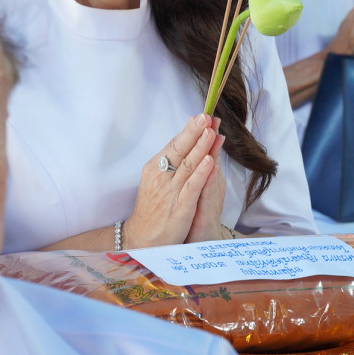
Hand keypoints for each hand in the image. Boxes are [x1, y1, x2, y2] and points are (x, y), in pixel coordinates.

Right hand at [122, 115, 223, 248]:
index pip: (173, 145)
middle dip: (194, 132)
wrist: (142, 238)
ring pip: (188, 165)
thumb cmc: (152, 209)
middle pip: (180, 150)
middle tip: (206, 116)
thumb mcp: (155, 181)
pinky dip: (201, 173)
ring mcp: (170, 191)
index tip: (200, 116)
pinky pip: (192, 186)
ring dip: (200, 147)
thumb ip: (169, 164)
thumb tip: (183, 143)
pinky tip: (209, 161)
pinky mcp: (179, 207)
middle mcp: (161, 177)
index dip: (188, 130)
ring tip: (210, 131)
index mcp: (154, 169)